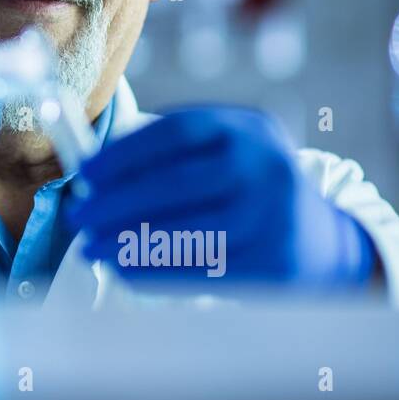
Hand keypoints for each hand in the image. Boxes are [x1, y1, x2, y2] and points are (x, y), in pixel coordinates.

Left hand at [66, 107, 376, 289]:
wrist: (321, 241)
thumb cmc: (246, 189)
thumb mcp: (224, 153)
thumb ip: (168, 155)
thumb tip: (90, 176)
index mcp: (247, 127)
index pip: (176, 132)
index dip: (123, 152)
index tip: (84, 172)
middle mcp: (266, 165)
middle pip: (177, 183)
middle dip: (116, 202)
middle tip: (77, 217)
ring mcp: (276, 215)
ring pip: (186, 231)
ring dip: (129, 243)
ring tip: (92, 248)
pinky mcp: (276, 263)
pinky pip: (201, 270)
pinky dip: (156, 272)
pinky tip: (124, 271)